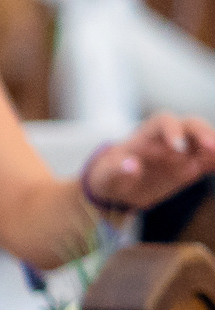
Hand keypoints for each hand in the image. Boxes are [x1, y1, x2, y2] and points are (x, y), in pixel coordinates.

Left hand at [85, 113, 214, 213]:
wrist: (119, 188)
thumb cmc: (109, 176)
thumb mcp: (105, 177)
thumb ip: (116, 171)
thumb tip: (131, 166)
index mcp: (146, 134)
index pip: (163, 121)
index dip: (172, 130)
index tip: (177, 147)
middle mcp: (169, 138)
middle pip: (191, 125)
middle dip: (203, 133)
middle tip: (211, 147)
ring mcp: (184, 151)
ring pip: (205, 140)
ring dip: (214, 147)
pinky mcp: (193, 166)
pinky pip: (209, 161)